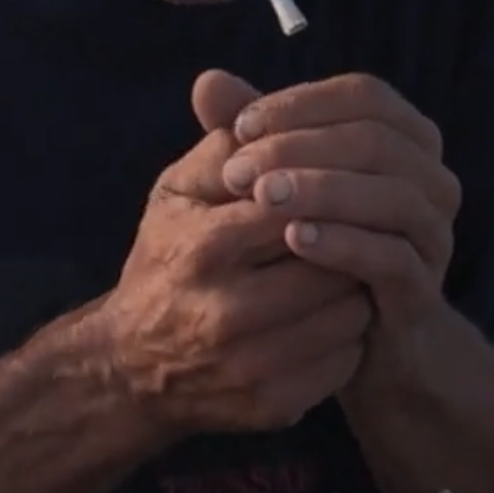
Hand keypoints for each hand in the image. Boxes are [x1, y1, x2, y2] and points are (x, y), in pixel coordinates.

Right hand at [86, 72, 373, 435]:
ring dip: (359, 287)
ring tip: (352, 267)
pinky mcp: (272, 406)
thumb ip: (219, 144)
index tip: (341, 179)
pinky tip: (335, 316)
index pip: (294, 206)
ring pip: (348, 315)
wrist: (131, 364)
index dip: (325, 188)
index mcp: (202, 247)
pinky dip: (349, 336)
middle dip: (350, 239)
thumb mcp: (175, 193)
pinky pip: (343, 362)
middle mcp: (224, 313)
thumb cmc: (165, 260)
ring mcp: (251, 367)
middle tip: (362, 225)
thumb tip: (237, 87)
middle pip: (331, 264)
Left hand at [213, 72, 461, 340]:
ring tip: (263, 197)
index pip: (364, 96)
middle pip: (377, 140)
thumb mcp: (279, 178)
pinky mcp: (424, 288)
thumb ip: (253, 133)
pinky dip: (344, 244)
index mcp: (406, 136)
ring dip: (324, 190)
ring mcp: (434, 234)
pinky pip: (393, 257)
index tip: (239, 124)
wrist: (351, 334)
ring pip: (392, 195)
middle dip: (302, 147)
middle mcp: (432, 178)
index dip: (303, 103)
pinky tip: (293, 240)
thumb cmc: (312, 237)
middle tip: (238, 168)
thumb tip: (206, 81)